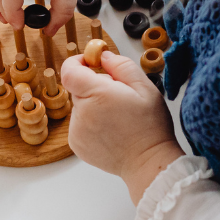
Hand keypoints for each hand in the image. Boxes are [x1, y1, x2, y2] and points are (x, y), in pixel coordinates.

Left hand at [61, 51, 184, 204]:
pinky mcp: (76, 145)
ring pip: (80, 107)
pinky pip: (79, 124)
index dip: (77, 62)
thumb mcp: (145, 87)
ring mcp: (77, 131)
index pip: (69, 70)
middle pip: (78, 89)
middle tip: (118, 97)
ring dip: (93, 106)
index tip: (91, 63)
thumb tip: (103, 57)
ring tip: (117, 118)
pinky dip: (91, 123)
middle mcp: (82, 113)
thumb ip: (121, 66)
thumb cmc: (150, 127)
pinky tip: (111, 130)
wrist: (148, 162)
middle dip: (94, 87)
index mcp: (97, 94)